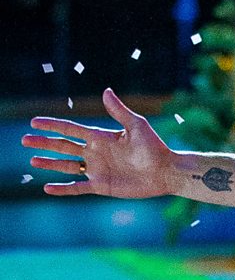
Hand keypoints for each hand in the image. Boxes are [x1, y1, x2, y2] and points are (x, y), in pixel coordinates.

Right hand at [23, 88, 176, 197]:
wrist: (165, 171)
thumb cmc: (154, 147)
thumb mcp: (136, 126)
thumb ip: (119, 111)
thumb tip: (106, 90)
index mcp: (101, 137)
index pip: (71, 130)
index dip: (53, 125)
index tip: (34, 122)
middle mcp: (96, 153)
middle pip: (64, 146)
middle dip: (45, 143)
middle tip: (24, 140)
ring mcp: (97, 169)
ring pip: (67, 166)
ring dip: (50, 163)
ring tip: (33, 160)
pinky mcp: (102, 185)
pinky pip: (78, 187)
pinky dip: (63, 188)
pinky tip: (48, 188)